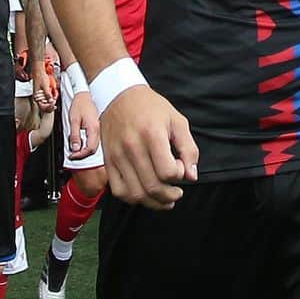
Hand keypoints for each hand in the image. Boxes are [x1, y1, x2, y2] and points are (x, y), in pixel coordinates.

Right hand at [31, 62, 55, 112]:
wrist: (39, 72)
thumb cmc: (41, 77)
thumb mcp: (45, 86)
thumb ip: (48, 94)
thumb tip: (51, 101)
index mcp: (36, 97)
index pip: (42, 107)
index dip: (49, 106)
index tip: (53, 103)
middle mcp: (37, 98)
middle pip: (44, 107)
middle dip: (50, 106)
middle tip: (55, 103)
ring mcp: (39, 96)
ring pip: (45, 104)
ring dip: (50, 103)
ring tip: (54, 99)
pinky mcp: (41, 94)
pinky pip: (46, 100)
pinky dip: (50, 100)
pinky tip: (53, 98)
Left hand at [66, 89, 99, 158]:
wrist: (85, 96)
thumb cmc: (80, 105)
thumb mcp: (74, 120)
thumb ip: (75, 135)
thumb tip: (75, 148)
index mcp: (93, 128)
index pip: (90, 148)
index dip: (80, 155)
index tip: (72, 156)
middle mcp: (98, 130)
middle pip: (93, 149)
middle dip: (82, 154)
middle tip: (72, 155)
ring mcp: (98, 129)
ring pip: (93, 146)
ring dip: (84, 150)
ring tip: (74, 149)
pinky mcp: (97, 128)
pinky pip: (93, 140)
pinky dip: (86, 144)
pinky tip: (80, 143)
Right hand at [100, 84, 198, 207]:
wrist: (119, 96)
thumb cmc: (151, 108)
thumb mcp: (177, 121)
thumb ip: (188, 149)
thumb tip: (191, 176)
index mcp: (152, 134)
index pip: (168, 172)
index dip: (179, 176)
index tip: (180, 168)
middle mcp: (132, 147)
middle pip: (153, 187)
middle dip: (170, 196)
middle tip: (177, 192)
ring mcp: (117, 156)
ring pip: (136, 193)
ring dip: (153, 202)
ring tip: (163, 198)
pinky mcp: (108, 161)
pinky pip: (118, 190)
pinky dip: (133, 198)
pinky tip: (144, 192)